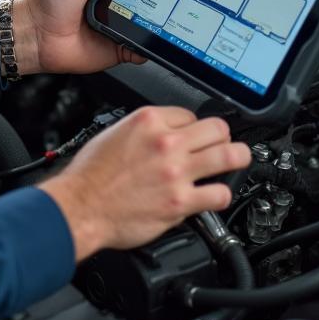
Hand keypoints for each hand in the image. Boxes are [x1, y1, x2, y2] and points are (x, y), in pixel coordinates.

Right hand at [39, 106, 250, 260]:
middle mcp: (166, 142)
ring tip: (238, 161)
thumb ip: (145, 130)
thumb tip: (165, 132)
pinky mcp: (180, 201)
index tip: (195, 135)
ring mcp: (176, 172)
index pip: (190, 114)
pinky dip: (222, 194)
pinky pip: (219, 194)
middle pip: (217, 129)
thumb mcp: (115, 133)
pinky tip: (216, 195)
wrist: (80, 206)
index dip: (194, 126)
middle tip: (225, 144)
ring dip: (238, 158)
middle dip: (223, 136)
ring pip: (229, 156)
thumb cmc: (91, 175)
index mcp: (148, 121)